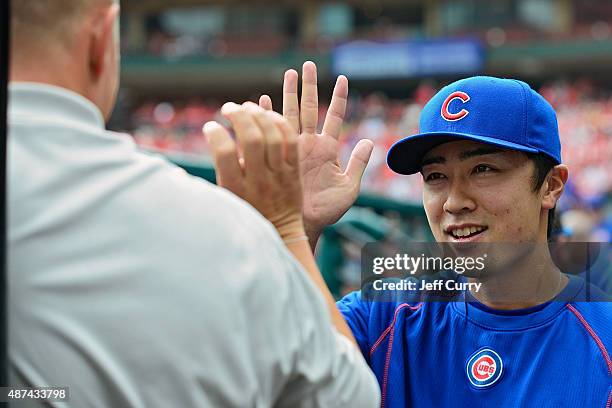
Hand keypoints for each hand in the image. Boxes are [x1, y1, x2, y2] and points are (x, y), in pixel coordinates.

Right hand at [204, 102, 303, 239]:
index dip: (216, 134)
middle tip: (229, 108)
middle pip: (251, 139)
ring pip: (273, 137)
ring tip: (248, 107)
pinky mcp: (294, 173)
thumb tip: (181, 169)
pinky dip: (280, 124)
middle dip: (239, 116)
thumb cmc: (245, 217)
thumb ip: (207, 183)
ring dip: (260, 115)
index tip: (210, 126)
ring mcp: (280, 176)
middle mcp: (259, 181)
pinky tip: (269, 115)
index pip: (225, 154)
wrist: (280, 235)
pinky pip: (291, 142)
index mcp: (236, 190)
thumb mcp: (223, 203)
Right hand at [259, 61, 372, 245]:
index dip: (339, 98)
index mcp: (327, 149)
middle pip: (310, 108)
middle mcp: (310, 144)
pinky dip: (268, 115)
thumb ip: (358, 164)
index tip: (342, 78)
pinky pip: (272, 131)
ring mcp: (292, 148)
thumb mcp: (349, 188)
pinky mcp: (277, 155)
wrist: (303, 224)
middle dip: (310, 86)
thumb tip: (370, 141)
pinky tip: (262, 100)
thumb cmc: (326, 211)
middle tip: (308, 64)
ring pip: (291, 113)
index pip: (335, 117)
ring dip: (289, 93)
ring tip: (289, 73)